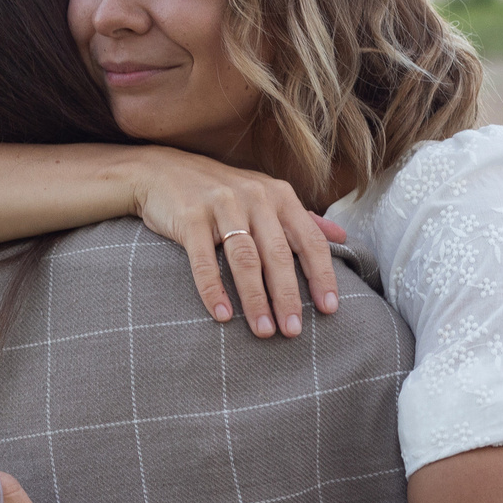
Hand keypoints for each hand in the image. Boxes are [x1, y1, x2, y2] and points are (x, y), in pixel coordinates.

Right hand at [125, 148, 346, 337]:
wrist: (160, 171)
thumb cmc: (222, 193)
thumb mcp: (266, 197)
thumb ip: (302, 219)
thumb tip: (342, 238)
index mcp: (279, 196)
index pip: (309, 240)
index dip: (321, 276)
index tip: (329, 309)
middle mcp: (254, 197)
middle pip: (278, 254)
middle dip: (288, 296)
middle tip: (294, 331)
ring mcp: (221, 205)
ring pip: (245, 259)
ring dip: (255, 299)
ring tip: (263, 331)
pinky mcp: (189, 217)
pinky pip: (203, 260)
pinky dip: (213, 290)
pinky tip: (223, 316)